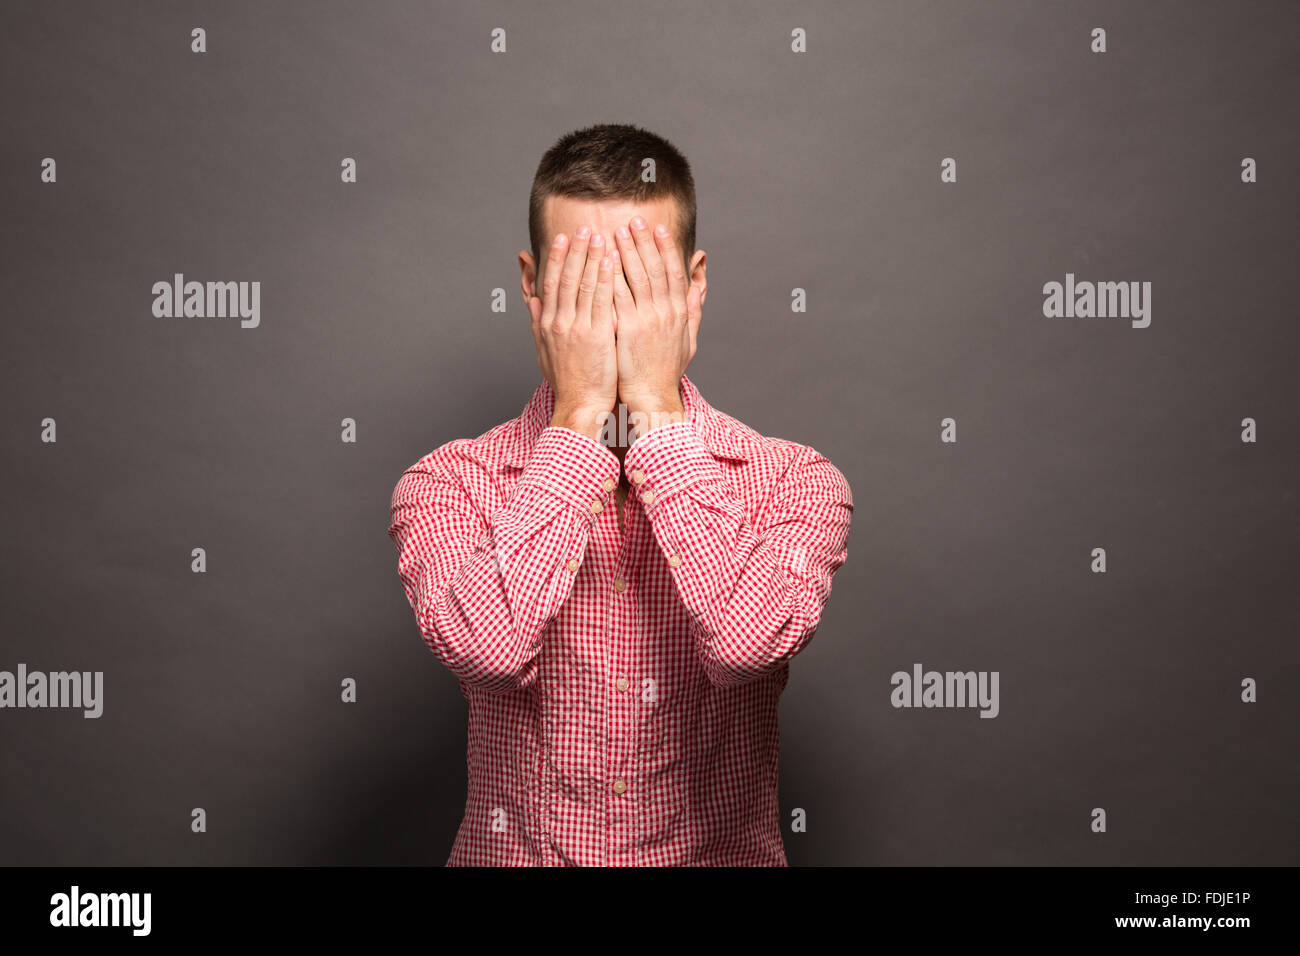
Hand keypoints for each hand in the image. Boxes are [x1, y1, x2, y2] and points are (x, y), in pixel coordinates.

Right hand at [529, 226, 617, 440]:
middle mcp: (559, 322)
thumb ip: (538, 323)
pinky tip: (610, 261)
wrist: (580, 405)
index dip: (557, 258)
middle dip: (574, 250)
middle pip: (565, 278)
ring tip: (599, 236)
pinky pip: (600, 301)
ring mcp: (576, 328)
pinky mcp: (595, 335)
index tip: (563, 238)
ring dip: (590, 257)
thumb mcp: (545, 351)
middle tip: (583, 227)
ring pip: (582, 284)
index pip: (551, 283)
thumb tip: (532, 301)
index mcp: (548, 324)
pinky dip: (603, 279)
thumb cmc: (568, 381)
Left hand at [611, 217, 699, 428]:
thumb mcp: (689, 337)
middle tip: (633, 220)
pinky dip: (612, 276)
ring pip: (637, 277)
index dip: (666, 248)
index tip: (658, 229)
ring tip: (616, 232)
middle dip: (644, 242)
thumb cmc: (667, 370)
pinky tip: (603, 261)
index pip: (674, 272)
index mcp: (679, 312)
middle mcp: (666, 312)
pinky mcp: (628, 330)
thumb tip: (701, 280)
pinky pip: (619, 296)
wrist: (653, 397)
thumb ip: (694, 306)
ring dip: (627, 252)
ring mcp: (648, 320)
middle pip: (655, 268)